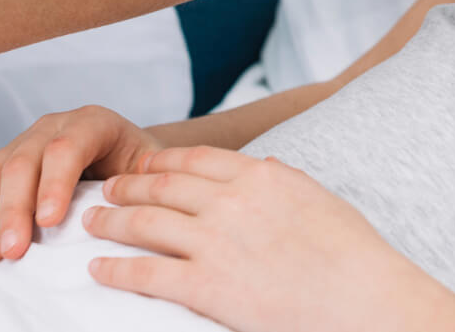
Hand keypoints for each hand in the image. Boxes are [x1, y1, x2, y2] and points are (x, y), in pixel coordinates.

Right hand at [0, 104, 163, 262]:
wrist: (126, 155)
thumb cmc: (139, 168)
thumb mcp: (152, 169)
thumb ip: (144, 180)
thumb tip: (128, 201)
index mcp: (94, 123)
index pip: (67, 147)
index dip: (55, 183)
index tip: (48, 222)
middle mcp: (53, 125)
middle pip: (23, 161)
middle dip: (15, 209)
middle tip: (13, 250)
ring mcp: (24, 141)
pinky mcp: (2, 159)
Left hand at [84, 147, 454, 331]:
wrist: (362, 296)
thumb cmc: (352, 252)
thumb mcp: (320, 200)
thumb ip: (286, 180)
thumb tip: (267, 165)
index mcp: (261, 176)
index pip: (197, 159)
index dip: (163, 161)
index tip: (143, 164)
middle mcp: (232, 201)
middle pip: (163, 185)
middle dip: (128, 186)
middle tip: (106, 189)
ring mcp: (216, 242)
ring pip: (146, 223)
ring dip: (111, 222)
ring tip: (92, 223)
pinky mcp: (207, 286)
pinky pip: (147, 274)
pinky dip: (116, 270)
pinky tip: (98, 270)